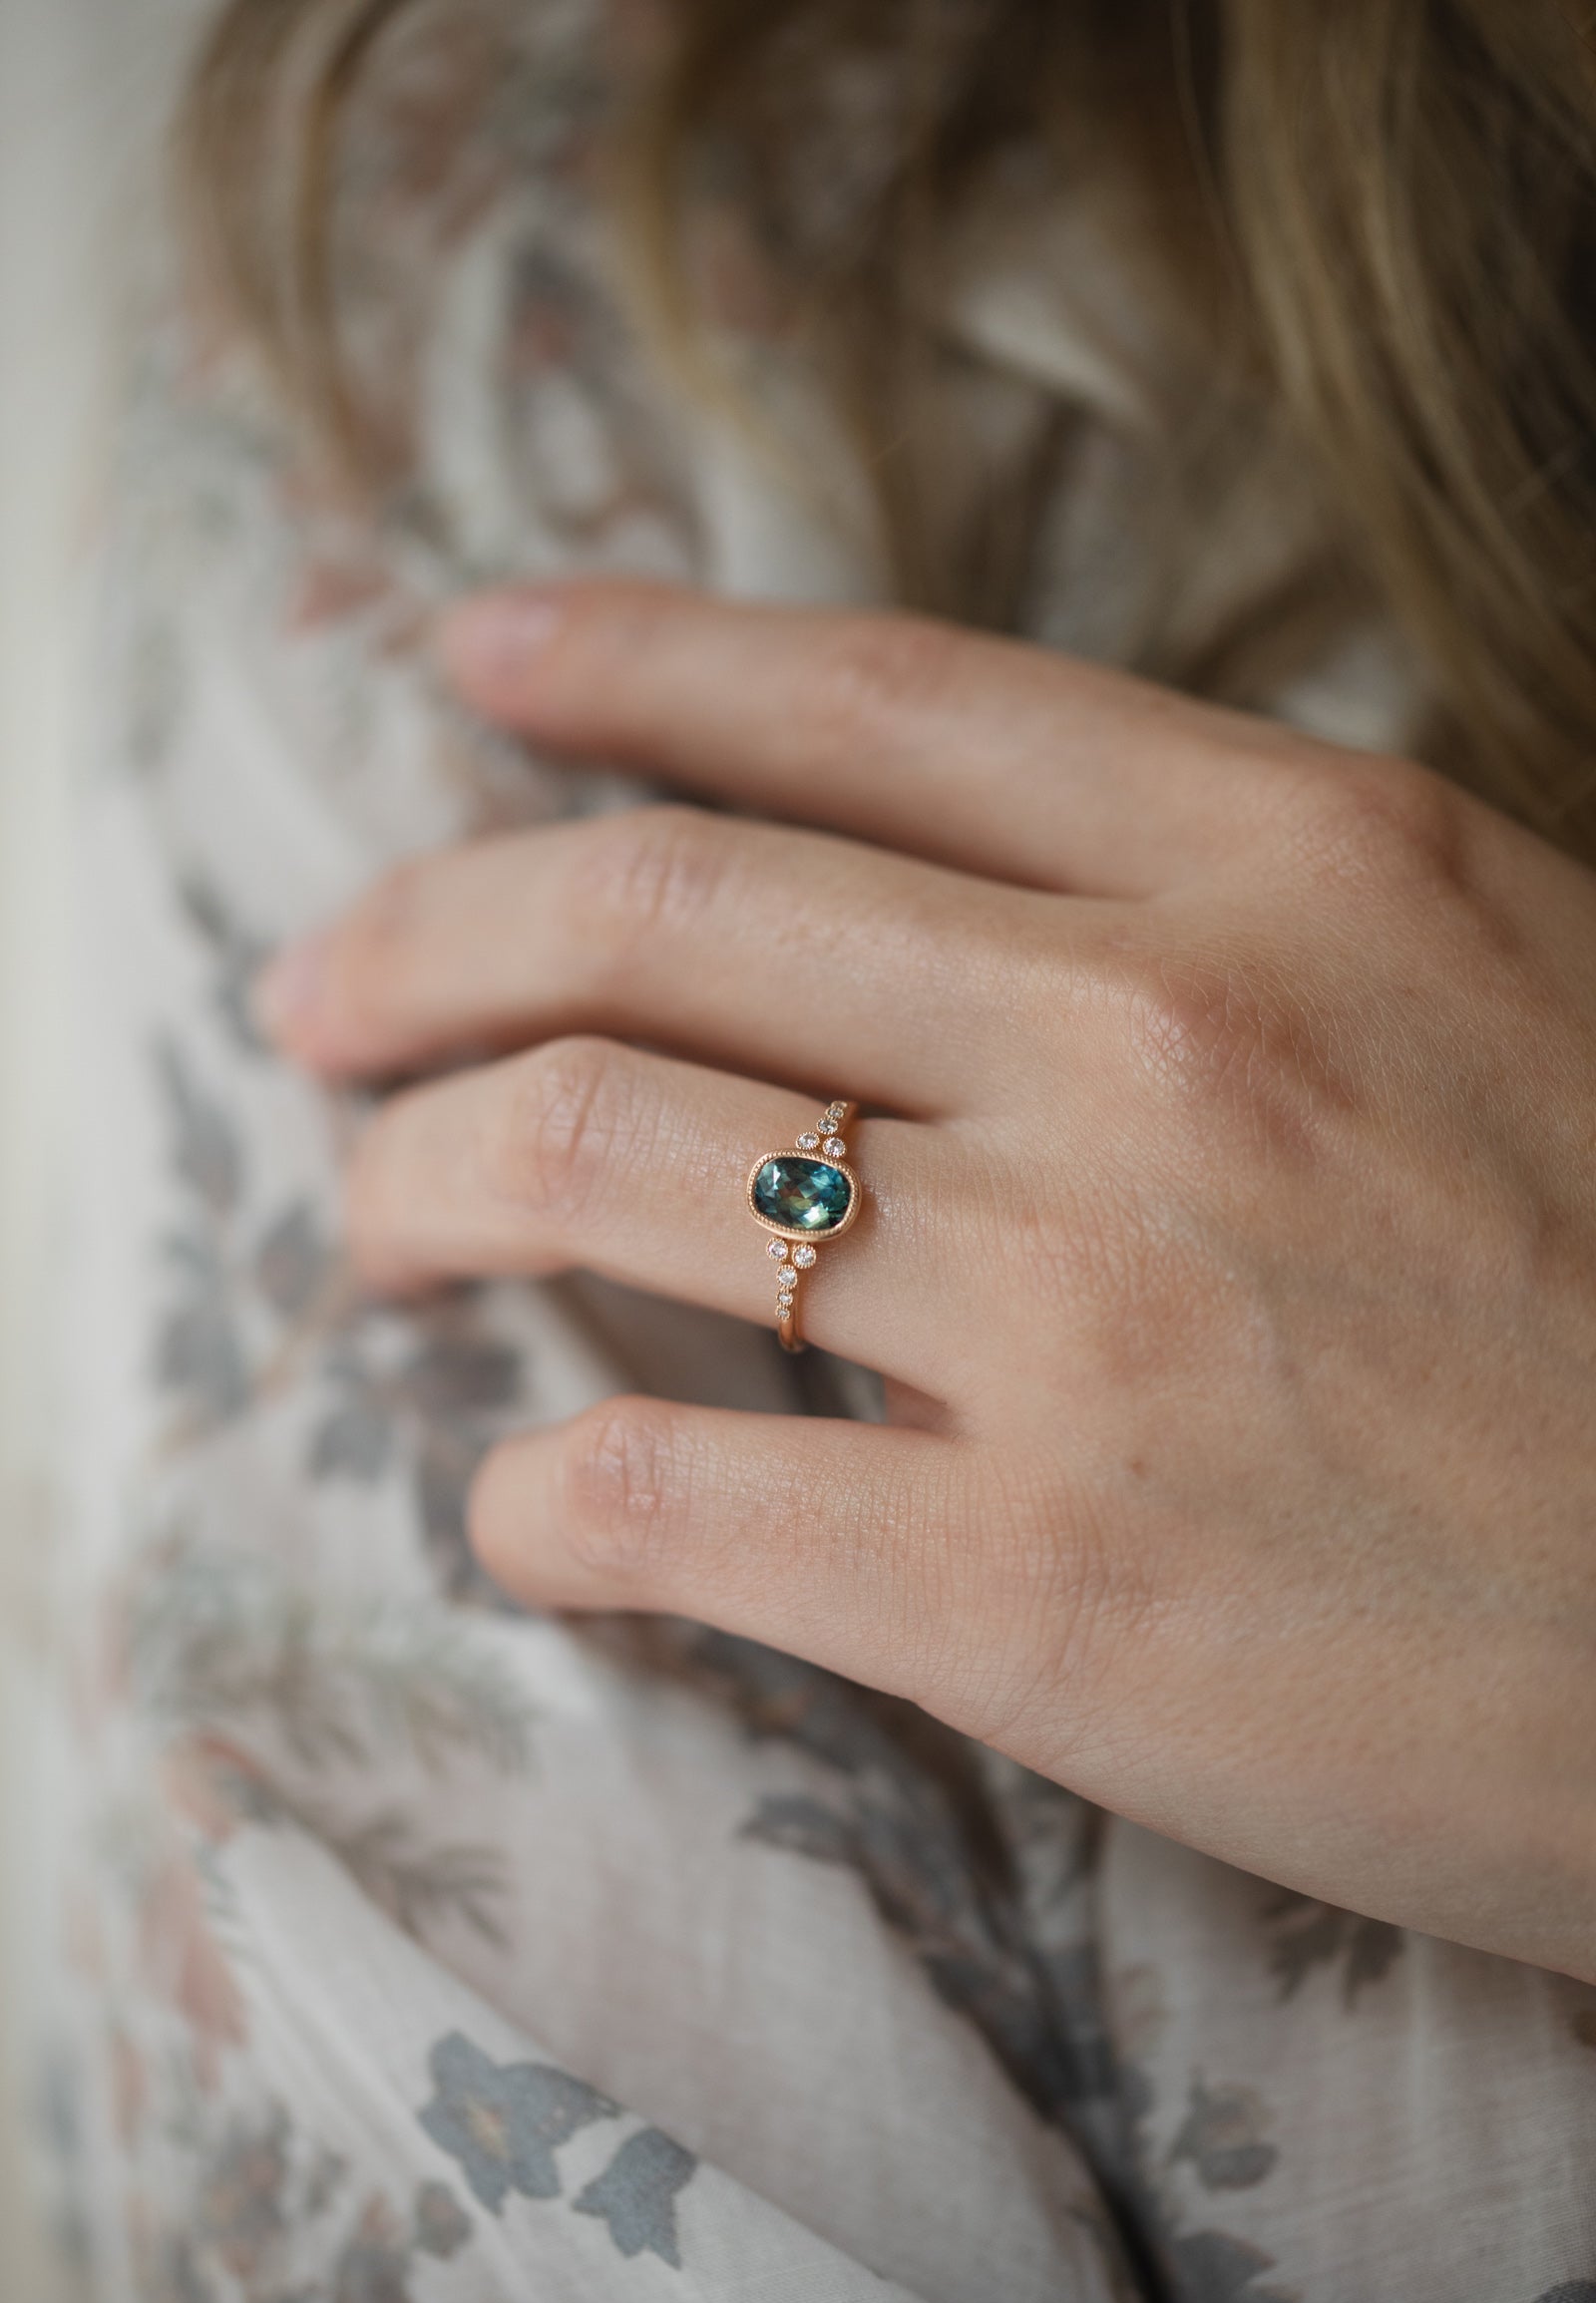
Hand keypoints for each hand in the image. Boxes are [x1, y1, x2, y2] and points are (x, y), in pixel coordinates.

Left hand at [258, 581, 1595, 1980]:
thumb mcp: (1494, 993)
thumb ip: (1227, 915)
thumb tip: (922, 925)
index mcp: (1300, 861)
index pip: (858, 698)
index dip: (626, 665)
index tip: (478, 670)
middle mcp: (1166, 1037)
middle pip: (650, 908)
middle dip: (422, 941)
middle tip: (328, 1008)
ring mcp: (1089, 1307)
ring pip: (593, 1157)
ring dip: (419, 1187)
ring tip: (378, 1228)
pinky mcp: (1036, 1586)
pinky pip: (657, 1495)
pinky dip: (537, 1502)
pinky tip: (532, 1520)